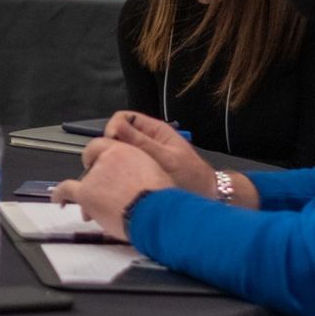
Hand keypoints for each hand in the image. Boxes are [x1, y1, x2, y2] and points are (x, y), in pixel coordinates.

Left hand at [48, 139, 174, 240]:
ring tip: (103, 206)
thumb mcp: (157, 175)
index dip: (99, 155)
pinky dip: (59, 194)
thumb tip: (137, 185)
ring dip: (90, 192)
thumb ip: (141, 173)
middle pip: (94, 166)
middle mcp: (108, 159)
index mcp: (127, 151)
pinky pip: (66, 190)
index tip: (98, 162)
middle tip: (107, 192)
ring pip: (84, 182)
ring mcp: (94, 176)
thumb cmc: (161, 198)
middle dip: (97, 178)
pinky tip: (57, 200)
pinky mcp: (85, 193)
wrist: (155, 212)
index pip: (103, 145)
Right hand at [92, 110, 216, 196]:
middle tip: (107, 168)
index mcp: (154, 130)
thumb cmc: (192, 177)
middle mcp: (146, 140)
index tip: (111, 147)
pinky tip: (118, 187)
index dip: (113, 129)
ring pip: (118, 153)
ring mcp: (143, 156)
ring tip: (111, 180)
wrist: (207, 197)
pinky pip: (123, 168)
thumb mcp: (166, 158)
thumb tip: (115, 126)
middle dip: (109, 149)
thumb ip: (141, 142)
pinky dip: (117, 176)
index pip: (122, 118)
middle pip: (117, 136)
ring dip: (111, 164)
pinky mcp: (141, 171)